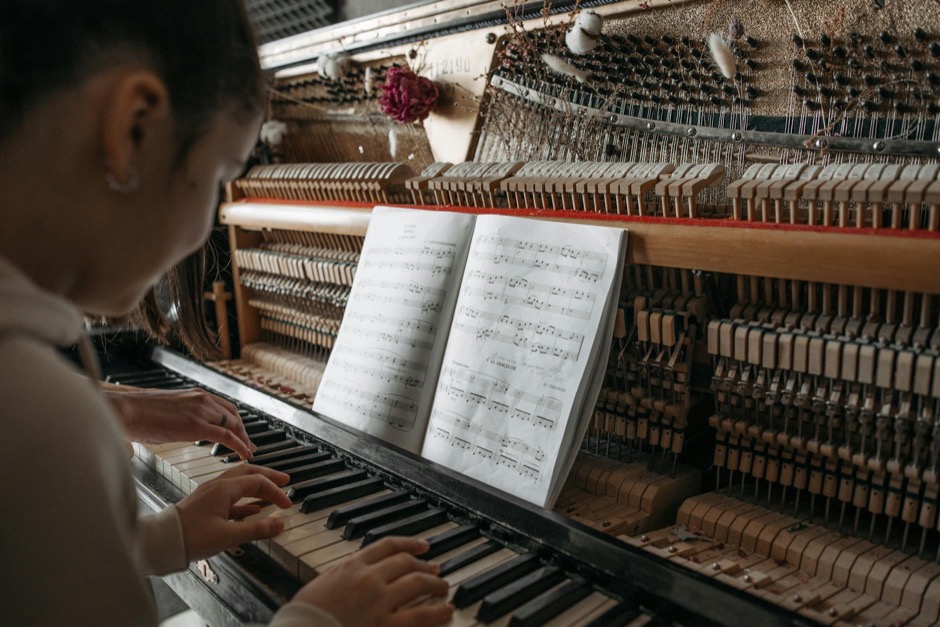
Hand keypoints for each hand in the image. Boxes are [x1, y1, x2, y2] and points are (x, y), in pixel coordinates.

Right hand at [103, 384, 254, 459]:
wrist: (125, 409)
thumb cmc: (136, 413)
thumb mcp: (164, 412)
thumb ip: (175, 418)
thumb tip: (170, 429)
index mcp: (194, 395)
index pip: (224, 406)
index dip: (235, 420)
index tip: (240, 431)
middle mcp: (202, 399)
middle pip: (233, 415)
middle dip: (243, 430)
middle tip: (249, 444)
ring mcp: (201, 411)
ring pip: (233, 424)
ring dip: (244, 439)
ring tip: (249, 452)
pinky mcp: (197, 425)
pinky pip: (226, 436)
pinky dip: (239, 445)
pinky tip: (244, 454)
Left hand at [176, 464, 290, 560]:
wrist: (161, 542)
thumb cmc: (191, 537)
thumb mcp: (228, 536)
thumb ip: (256, 529)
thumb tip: (280, 524)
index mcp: (224, 489)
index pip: (258, 482)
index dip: (276, 492)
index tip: (287, 504)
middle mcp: (217, 486)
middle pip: (249, 473)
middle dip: (268, 476)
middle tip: (285, 480)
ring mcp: (210, 494)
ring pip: (239, 483)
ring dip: (257, 485)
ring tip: (271, 493)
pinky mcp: (205, 504)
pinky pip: (230, 496)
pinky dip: (245, 499)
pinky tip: (252, 509)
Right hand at [293, 537, 453, 626]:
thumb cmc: (305, 615)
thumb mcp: (322, 583)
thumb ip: (344, 573)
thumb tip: (357, 568)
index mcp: (352, 565)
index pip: (388, 545)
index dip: (409, 543)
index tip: (422, 546)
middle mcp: (369, 578)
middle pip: (406, 563)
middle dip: (424, 565)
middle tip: (436, 570)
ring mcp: (379, 601)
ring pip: (418, 583)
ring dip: (435, 583)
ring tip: (443, 587)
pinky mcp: (386, 625)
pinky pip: (420, 616)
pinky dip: (437, 611)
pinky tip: (446, 609)